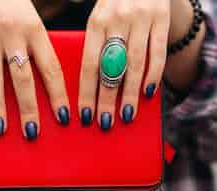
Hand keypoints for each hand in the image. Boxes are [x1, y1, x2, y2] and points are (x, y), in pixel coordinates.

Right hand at [0, 0, 69, 139]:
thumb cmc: (15, 4)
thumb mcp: (35, 18)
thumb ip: (48, 43)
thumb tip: (71, 59)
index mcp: (36, 31)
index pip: (51, 68)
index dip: (58, 95)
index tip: (63, 118)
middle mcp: (14, 33)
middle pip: (23, 78)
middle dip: (28, 109)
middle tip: (32, 133)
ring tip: (1, 129)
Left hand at [79, 0, 170, 129]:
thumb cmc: (113, 4)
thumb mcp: (97, 16)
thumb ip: (93, 43)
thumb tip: (91, 81)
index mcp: (95, 23)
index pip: (89, 65)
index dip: (87, 92)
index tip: (85, 115)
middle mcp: (117, 21)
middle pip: (111, 68)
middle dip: (106, 100)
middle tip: (104, 123)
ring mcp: (141, 19)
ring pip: (134, 64)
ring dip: (129, 94)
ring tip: (125, 116)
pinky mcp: (161, 18)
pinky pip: (158, 52)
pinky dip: (153, 75)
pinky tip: (148, 94)